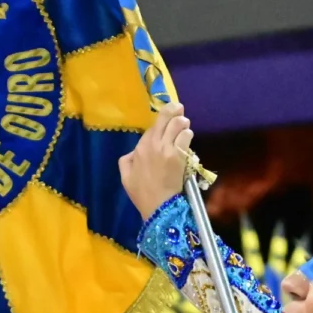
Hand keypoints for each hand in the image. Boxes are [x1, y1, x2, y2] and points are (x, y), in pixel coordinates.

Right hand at [118, 102, 192, 220]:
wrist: (157, 205)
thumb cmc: (141, 192)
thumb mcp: (125, 176)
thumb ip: (127, 160)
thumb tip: (134, 152)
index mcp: (140, 147)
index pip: (154, 126)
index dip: (162, 118)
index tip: (168, 114)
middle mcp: (154, 144)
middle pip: (166, 118)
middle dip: (174, 110)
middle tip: (179, 107)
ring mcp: (168, 148)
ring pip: (179, 124)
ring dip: (183, 123)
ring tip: (184, 124)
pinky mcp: (180, 155)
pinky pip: (186, 137)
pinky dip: (187, 134)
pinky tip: (187, 136)